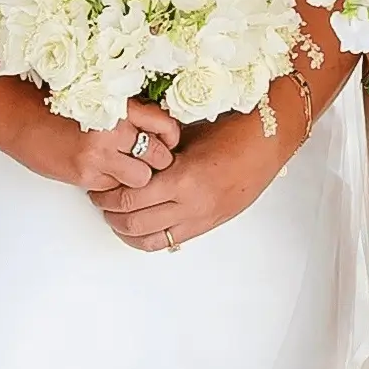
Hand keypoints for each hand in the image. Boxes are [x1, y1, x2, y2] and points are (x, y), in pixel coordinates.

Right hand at [5, 96, 180, 191]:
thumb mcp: (99, 101)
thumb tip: (158, 132)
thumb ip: (127, 114)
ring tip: (125, 168)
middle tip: (151, 161)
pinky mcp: (86, 175)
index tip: (169, 141)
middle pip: (159, 157)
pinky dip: (112, 183)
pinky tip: (101, 171)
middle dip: (158, 162)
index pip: (165, 125)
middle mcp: (113, 129)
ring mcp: (99, 155)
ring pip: (141, 179)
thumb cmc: (59, 107)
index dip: (171, 137)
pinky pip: (114, 188)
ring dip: (137, 177)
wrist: (22, 119)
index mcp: (120, 105)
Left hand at [91, 105, 292, 251]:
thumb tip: (128, 155)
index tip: (98, 185)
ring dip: (126, 230)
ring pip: (150, 239)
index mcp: (184, 177)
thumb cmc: (233, 127)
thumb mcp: (189, 134)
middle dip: (111, 213)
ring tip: (116, 215)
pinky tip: (141, 225)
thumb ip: (160, 150)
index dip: (109, 194)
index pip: (131, 196)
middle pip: (134, 222)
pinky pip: (170, 241)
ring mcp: (201, 218)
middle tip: (99, 199)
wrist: (271, 139)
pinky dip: (149, 237)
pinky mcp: (209, 224)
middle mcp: (191, 204)